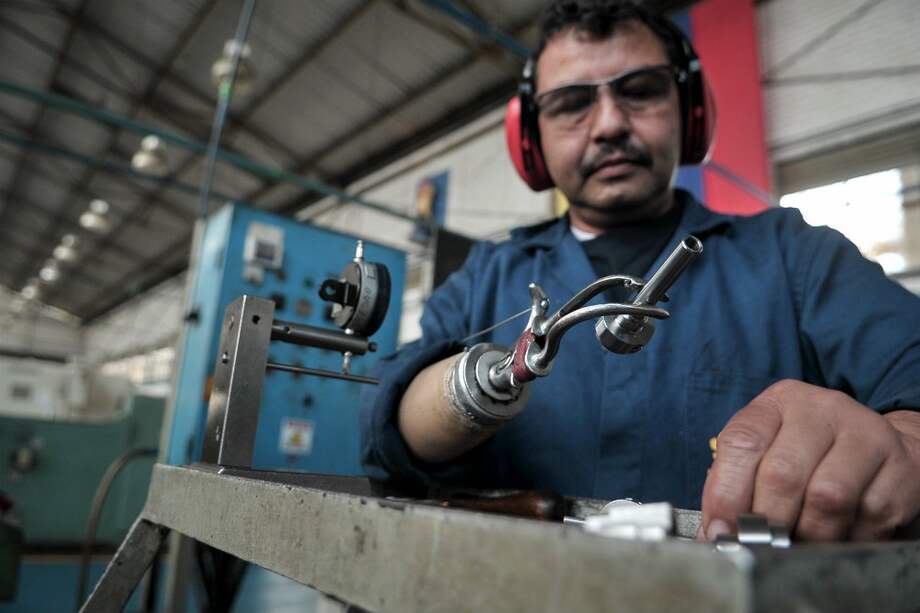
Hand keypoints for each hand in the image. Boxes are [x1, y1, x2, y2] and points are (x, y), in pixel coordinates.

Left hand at [700, 380, 919, 541]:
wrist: (881, 444)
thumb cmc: (810, 451)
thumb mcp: (768, 447)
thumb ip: (736, 480)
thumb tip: (717, 531)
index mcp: (780, 402)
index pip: (742, 441)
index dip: (725, 492)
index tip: (719, 529)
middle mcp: (823, 410)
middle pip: (783, 473)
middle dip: (765, 521)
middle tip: (758, 543)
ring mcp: (866, 436)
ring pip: (827, 499)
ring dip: (806, 534)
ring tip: (796, 542)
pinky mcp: (899, 469)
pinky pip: (868, 518)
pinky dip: (846, 539)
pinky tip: (836, 536)